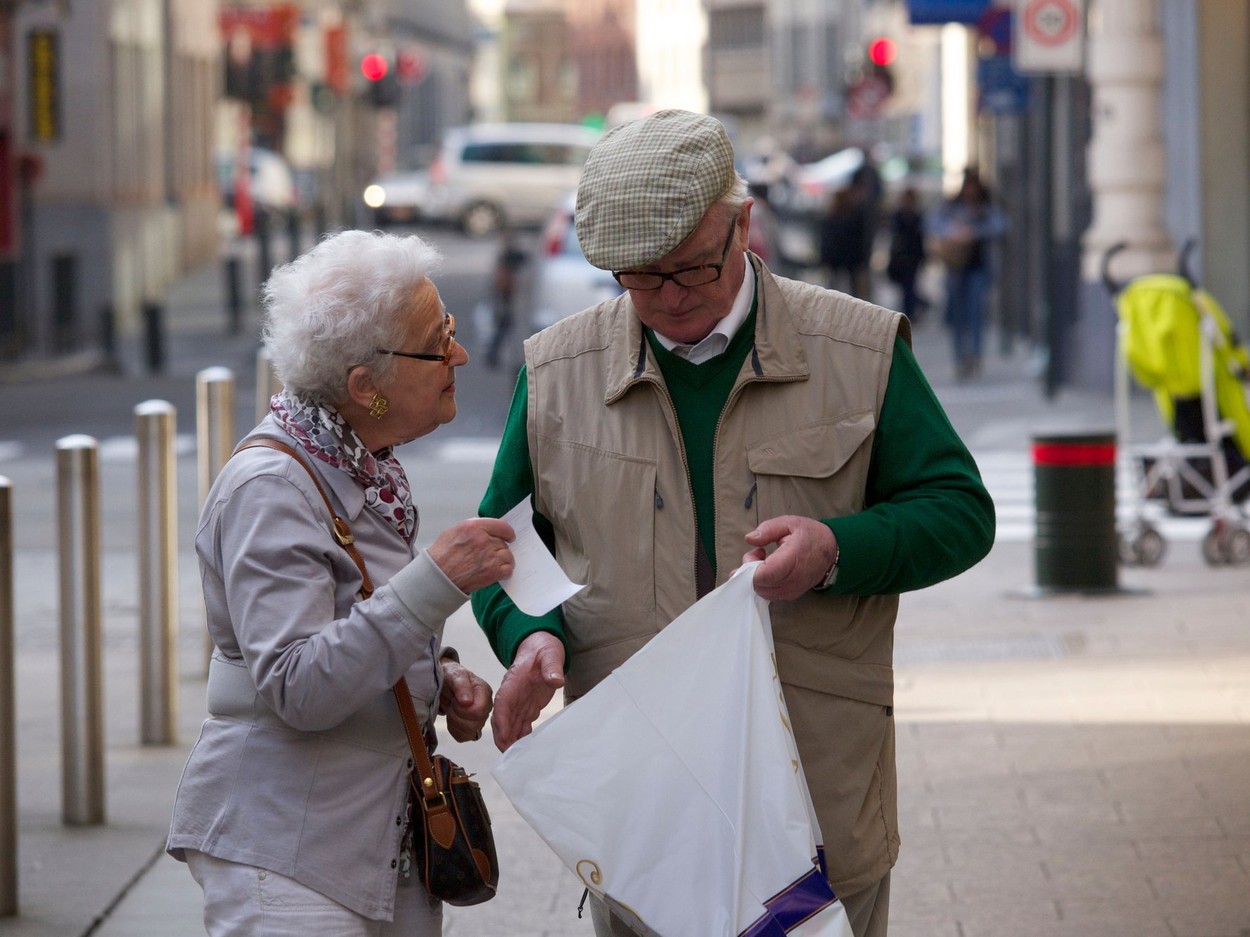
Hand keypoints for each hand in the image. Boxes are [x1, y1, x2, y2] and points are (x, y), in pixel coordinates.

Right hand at [427, 518, 514, 592]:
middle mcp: (483, 540)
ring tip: (494, 563)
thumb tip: (488, 529)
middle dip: (500, 548)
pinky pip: (508, 569)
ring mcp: (489, 556)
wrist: (437, 577)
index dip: (507, 532)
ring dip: (503, 560)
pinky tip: (497, 572)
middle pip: (503, 542)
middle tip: (491, 554)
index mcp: (474, 527)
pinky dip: (505, 571)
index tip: (509, 536)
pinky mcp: (492, 572)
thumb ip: (473, 527)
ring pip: (508, 555)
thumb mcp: (454, 531)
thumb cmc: (442, 555)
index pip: (502, 526)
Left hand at [439, 659, 492, 742]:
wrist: (445, 682)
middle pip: (475, 724)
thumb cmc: (451, 676)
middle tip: (452, 703)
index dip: (462, 708)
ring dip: (455, 722)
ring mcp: (480, 719)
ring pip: (470, 732)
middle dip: (457, 715)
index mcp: (485, 692)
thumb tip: (467, 702)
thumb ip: (462, 685)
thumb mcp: (455, 675)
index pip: (478, 711)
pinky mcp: (471, 728)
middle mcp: (487, 707)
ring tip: (452, 709)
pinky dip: (454, 729)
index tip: (455, 699)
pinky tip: (452, 718)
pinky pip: (463, 737)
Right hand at [490, 632, 564, 751]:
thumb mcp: (550, 654)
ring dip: (511, 740)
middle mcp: (512, 694)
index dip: (501, 720)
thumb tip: (556, 680)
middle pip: (502, 718)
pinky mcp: (527, 706)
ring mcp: (519, 701)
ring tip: (515, 759)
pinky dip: (521, 736)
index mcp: (513, 681)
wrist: (541, 646)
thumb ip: (552, 666)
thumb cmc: (544, 649)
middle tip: (508, 755)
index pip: (502, 703)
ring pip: (510, 724)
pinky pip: (521, 724)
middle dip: (503, 736)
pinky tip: (525, 750)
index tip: (503, 735)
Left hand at [742, 515, 837, 601]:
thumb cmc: (810, 536)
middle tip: (758, 552)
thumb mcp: (789, 523)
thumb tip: (749, 539)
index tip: (756, 552)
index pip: (764, 575)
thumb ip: (768, 530)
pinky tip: (770, 569)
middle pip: (759, 585)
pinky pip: (769, 594)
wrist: (832, 552)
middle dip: (751, 569)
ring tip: (765, 559)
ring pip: (761, 592)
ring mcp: (792, 590)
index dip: (751, 567)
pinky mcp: (790, 595)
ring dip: (756, 577)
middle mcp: (792, 580)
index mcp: (792, 559)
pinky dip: (763, 583)